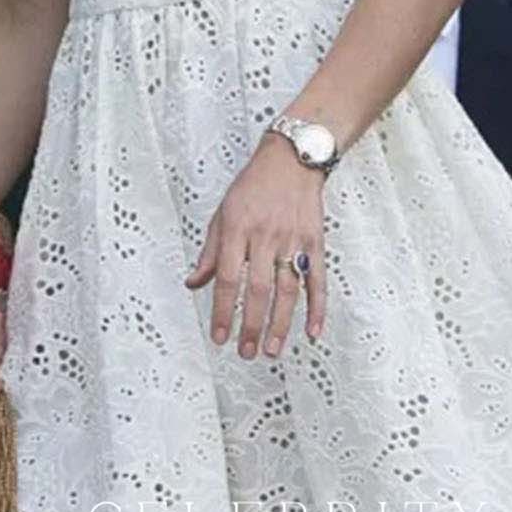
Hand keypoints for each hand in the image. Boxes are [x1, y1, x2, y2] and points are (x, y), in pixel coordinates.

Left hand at [185, 133, 326, 358]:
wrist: (292, 158)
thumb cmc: (253, 186)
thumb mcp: (223, 213)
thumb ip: (210, 252)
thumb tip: (193, 284)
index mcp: (238, 229)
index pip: (228, 278)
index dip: (223, 311)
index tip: (219, 337)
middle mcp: (266, 236)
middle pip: (259, 289)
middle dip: (251, 325)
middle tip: (245, 353)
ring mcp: (293, 239)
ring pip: (288, 289)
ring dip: (281, 323)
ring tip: (272, 350)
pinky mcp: (315, 241)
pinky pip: (318, 279)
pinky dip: (318, 307)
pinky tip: (313, 332)